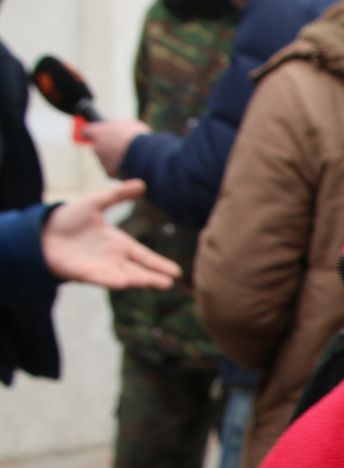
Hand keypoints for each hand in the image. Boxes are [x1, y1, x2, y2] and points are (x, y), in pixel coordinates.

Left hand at [42, 181, 181, 290]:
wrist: (43, 231)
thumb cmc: (70, 218)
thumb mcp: (95, 202)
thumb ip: (117, 195)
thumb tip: (142, 183)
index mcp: (120, 244)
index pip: (144, 256)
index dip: (159, 264)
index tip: (176, 272)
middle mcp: (114, 259)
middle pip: (138, 271)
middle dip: (153, 278)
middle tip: (169, 283)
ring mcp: (100, 268)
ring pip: (124, 277)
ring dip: (138, 281)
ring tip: (154, 285)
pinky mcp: (82, 273)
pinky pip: (100, 278)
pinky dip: (111, 281)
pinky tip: (123, 284)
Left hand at [82, 118, 150, 177]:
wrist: (146, 156)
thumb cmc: (138, 137)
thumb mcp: (129, 125)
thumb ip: (118, 128)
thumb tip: (119, 131)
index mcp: (97, 132)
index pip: (87, 131)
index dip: (94, 133)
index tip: (99, 135)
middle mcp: (96, 147)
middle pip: (98, 147)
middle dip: (108, 148)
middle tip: (122, 147)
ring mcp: (102, 161)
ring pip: (107, 160)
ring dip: (116, 159)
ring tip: (133, 157)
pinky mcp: (109, 173)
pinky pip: (114, 170)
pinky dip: (122, 169)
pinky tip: (133, 166)